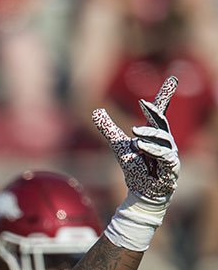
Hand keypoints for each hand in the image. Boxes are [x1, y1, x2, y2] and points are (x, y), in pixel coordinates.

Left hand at [93, 76, 178, 203]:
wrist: (141, 191)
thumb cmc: (135, 167)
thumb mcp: (119, 145)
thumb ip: (109, 128)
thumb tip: (96, 111)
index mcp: (155, 133)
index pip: (160, 111)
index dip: (166, 95)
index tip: (173, 79)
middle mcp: (165, 141)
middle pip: (162, 121)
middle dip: (154, 111)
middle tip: (142, 103)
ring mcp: (170, 153)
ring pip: (162, 138)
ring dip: (149, 135)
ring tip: (134, 138)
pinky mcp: (171, 167)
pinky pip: (165, 155)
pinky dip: (153, 150)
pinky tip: (141, 147)